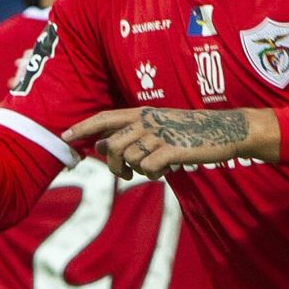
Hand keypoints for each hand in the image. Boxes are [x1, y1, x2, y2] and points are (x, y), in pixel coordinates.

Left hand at [64, 107, 276, 178]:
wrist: (224, 131)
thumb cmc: (189, 132)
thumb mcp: (158, 127)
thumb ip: (131, 135)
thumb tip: (102, 145)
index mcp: (141, 113)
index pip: (103, 118)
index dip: (82, 127)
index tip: (64, 137)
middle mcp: (146, 121)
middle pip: (111, 147)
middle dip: (112, 166)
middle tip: (125, 175)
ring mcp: (159, 134)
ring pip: (128, 159)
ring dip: (136, 171)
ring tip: (153, 170)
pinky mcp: (172, 149)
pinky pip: (148, 168)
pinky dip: (154, 174)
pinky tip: (166, 170)